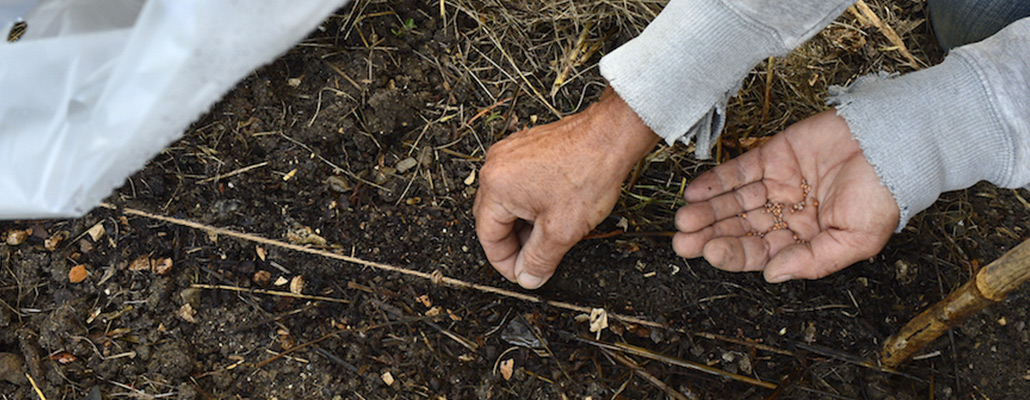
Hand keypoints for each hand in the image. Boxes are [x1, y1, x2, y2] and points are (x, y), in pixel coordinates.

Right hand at [475, 87, 658, 288]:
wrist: (611, 136)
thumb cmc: (589, 172)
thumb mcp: (562, 231)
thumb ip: (539, 260)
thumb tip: (527, 278)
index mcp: (496, 186)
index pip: (487, 236)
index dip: (505, 262)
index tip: (522, 274)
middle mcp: (496, 165)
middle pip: (493, 218)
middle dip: (514, 243)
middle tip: (535, 260)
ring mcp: (510, 153)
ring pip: (507, 201)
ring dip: (523, 223)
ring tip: (549, 235)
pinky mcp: (525, 148)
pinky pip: (518, 183)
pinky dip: (530, 203)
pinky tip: (551, 211)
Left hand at [674, 110, 898, 282]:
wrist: (895, 143)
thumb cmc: (884, 194)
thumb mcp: (855, 240)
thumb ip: (812, 260)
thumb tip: (772, 275)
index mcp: (806, 239)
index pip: (762, 251)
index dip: (734, 253)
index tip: (711, 253)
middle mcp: (788, 214)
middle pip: (741, 228)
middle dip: (711, 235)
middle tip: (683, 242)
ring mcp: (779, 184)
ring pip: (735, 202)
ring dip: (708, 211)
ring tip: (684, 219)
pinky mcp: (774, 155)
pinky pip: (739, 171)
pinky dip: (716, 182)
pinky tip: (695, 193)